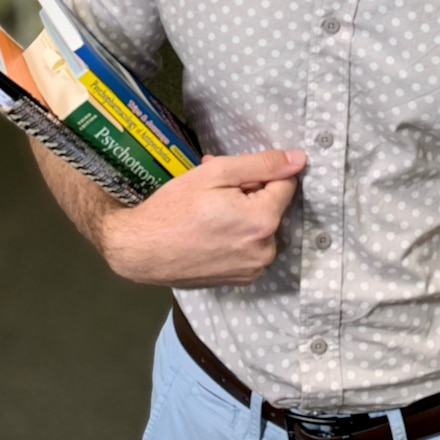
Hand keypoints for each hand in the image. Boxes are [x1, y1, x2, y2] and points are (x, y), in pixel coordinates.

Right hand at [101, 148, 306, 287]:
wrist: (139, 251)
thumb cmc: (174, 208)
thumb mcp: (217, 175)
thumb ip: (261, 165)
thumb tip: (300, 159)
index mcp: (263, 222)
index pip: (286, 184)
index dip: (260, 173)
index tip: (234, 174)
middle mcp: (265, 250)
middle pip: (272, 206)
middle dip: (248, 191)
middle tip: (214, 186)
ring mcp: (253, 269)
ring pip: (260, 225)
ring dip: (242, 211)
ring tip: (207, 206)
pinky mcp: (240, 280)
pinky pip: (249, 245)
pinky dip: (236, 233)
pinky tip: (209, 227)